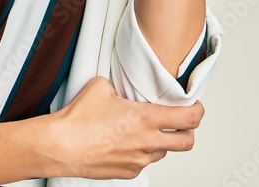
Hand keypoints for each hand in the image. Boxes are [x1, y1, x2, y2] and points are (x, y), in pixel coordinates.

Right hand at [45, 76, 203, 180]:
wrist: (61, 145)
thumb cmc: (78, 120)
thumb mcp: (100, 86)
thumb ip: (118, 86)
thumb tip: (118, 88)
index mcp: (146, 119)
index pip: (189, 118)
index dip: (197, 111)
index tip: (194, 106)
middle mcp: (147, 142)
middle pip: (187, 142)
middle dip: (188, 132)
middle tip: (180, 123)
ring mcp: (139, 160)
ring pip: (163, 153)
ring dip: (161, 142)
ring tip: (145, 131)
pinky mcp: (127, 172)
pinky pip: (143, 162)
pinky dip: (141, 153)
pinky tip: (126, 143)